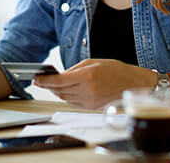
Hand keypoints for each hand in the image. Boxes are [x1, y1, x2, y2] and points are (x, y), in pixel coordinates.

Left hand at [32, 59, 153, 109]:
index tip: (37, 79)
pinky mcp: (91, 107)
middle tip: (42, 80)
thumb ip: (75, 69)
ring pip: (65, 97)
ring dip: (58, 91)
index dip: (45, 81)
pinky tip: (68, 90)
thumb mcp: (94, 62)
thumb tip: (61, 75)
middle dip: (49, 85)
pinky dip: (68, 96)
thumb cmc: (116, 70)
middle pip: (60, 90)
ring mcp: (89, 101)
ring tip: (55, 84)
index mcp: (88, 76)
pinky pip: (73, 102)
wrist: (132, 84)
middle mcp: (88, 90)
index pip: (59, 81)